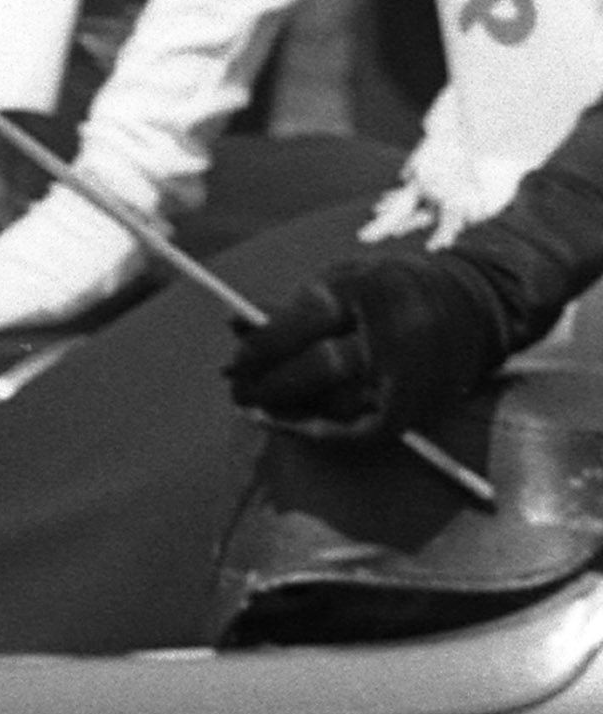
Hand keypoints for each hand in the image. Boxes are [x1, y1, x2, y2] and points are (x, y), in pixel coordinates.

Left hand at [226, 247, 517, 438]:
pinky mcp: (420, 405)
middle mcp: (392, 333)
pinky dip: (322, 432)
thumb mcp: (343, 280)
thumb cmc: (391, 290)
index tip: (233, 363)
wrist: (481, 307)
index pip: (301, 324)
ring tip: (261, 410)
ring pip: (337, 403)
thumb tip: (232, 324)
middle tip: (238, 392)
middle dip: (268, 385)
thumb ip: (288, 306)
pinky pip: (361, 430)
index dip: (259, 348)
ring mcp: (410, 372)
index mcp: (367, 290)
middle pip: (318, 367)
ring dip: (290, 412)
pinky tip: (295, 426)